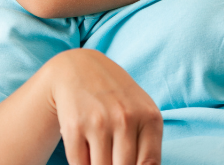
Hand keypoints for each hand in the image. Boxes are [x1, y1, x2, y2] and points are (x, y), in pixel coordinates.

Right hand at [47, 49, 162, 164]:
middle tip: (112, 157)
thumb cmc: (116, 97)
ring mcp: (99, 123)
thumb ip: (147, 146)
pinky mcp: (74, 127)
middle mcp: (125, 119)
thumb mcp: (141, 113)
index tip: (127, 164)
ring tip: (99, 152)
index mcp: (149, 117)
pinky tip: (85, 149)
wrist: (78, 69)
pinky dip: (82, 164)